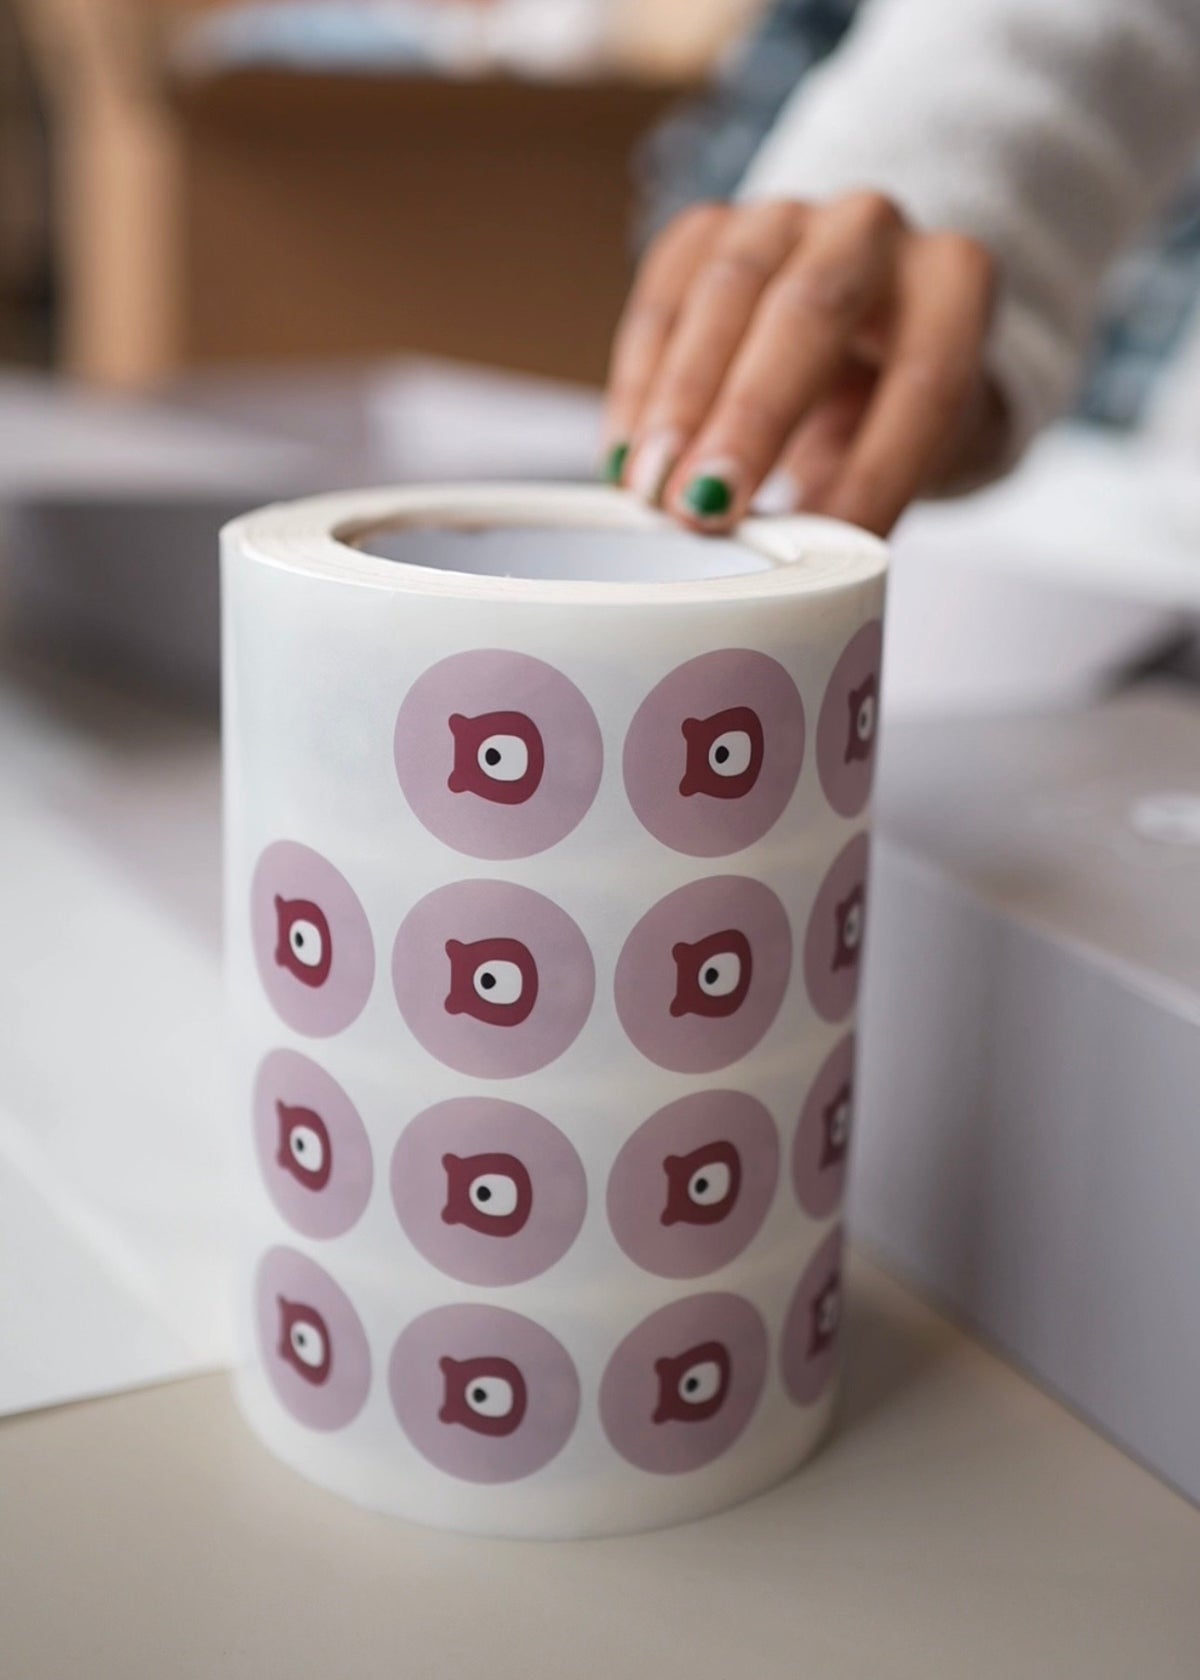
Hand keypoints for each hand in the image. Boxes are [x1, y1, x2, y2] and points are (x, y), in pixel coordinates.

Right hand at [602, 195, 999, 535]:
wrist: (863, 323)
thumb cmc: (891, 399)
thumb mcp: (916, 453)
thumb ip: (871, 492)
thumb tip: (803, 565)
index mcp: (953, 283)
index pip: (924, 380)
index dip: (875, 473)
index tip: (825, 554)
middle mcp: (871, 230)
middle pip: (812, 311)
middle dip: (751, 418)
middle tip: (703, 509)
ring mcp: (783, 219)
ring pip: (726, 291)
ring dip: (678, 403)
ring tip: (647, 491)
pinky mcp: (707, 230)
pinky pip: (663, 295)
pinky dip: (638, 382)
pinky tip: (626, 455)